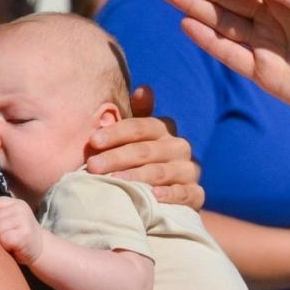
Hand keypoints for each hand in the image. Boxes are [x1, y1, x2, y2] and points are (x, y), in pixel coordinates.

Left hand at [0, 197, 45, 265]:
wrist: (40, 250)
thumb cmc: (18, 237)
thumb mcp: (9, 220)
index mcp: (16, 203)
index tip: (4, 226)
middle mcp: (21, 208)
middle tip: (7, 237)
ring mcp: (24, 220)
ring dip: (0, 240)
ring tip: (10, 242)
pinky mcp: (25, 234)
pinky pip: (4, 239)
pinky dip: (6, 246)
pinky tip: (14, 246)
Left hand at [85, 87, 203, 208]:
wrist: (160, 201)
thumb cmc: (138, 165)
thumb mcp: (134, 140)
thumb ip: (135, 116)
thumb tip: (144, 89)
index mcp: (164, 130)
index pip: (141, 126)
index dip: (117, 132)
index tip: (93, 141)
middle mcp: (179, 147)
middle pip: (147, 150)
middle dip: (118, 157)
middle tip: (93, 166)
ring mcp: (189, 171)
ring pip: (162, 171)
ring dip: (137, 176)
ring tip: (115, 182)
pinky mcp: (196, 195)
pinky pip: (185, 193)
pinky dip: (170, 194)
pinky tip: (152, 196)